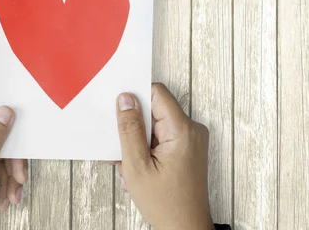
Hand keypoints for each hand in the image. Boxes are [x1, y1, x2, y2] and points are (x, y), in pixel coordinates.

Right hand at [116, 84, 212, 229]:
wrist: (185, 228)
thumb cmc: (166, 204)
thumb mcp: (137, 165)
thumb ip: (129, 129)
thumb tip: (125, 99)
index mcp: (182, 130)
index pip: (156, 93)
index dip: (135, 96)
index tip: (118, 107)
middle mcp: (191, 130)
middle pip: (154, 109)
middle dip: (134, 125)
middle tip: (122, 146)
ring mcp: (190, 139)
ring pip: (155, 124)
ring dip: (138, 140)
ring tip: (132, 164)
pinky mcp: (186, 148)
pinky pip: (160, 136)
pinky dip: (146, 147)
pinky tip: (139, 166)